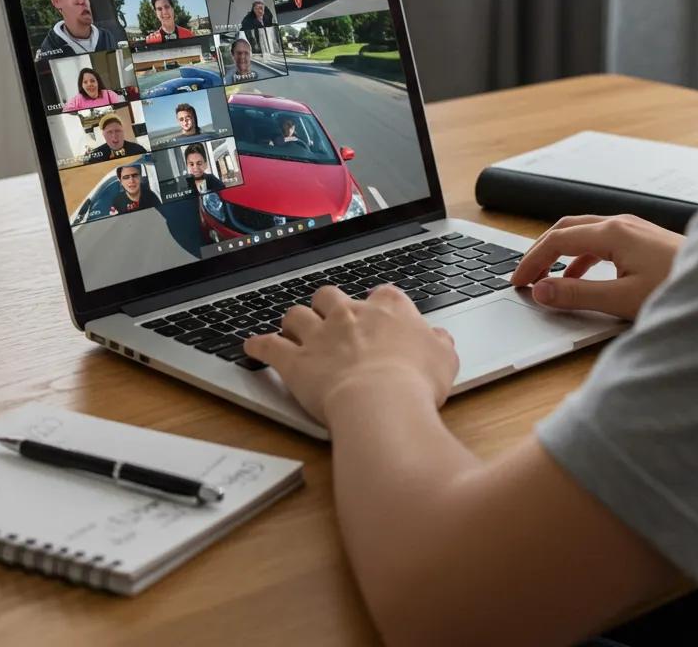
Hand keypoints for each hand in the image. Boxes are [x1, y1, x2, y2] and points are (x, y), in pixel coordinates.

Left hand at [244, 284, 459, 425]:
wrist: (382, 401)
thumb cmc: (416, 382)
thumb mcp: (445, 360)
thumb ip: (439, 345)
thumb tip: (439, 339)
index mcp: (389, 309)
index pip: (383, 295)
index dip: (379, 306)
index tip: (380, 316)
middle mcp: (350, 314)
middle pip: (331, 296)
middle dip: (328, 305)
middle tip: (329, 316)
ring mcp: (320, 335)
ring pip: (297, 315)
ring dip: (294, 321)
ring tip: (292, 327)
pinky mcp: (295, 361)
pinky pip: (270, 347)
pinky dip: (259, 346)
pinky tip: (251, 347)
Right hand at [510, 214, 684, 321]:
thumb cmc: (681, 289)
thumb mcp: (622, 299)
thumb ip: (577, 294)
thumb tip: (542, 291)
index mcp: (612, 233)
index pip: (557, 241)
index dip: (532, 261)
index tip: (518, 281)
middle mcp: (622, 224)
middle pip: (567, 229)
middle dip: (541, 251)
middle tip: (524, 275)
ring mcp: (635, 230)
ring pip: (584, 233)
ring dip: (561, 254)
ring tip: (547, 278)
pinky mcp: (644, 240)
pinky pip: (601, 241)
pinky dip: (581, 257)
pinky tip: (582, 278)